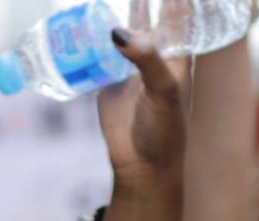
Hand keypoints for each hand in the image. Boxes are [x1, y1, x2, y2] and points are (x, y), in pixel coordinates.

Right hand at [98, 29, 191, 220]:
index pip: (178, 12)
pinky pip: (97, 50)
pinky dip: (89, 34)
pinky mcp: (107, 77)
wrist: (141, 166)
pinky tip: (80, 17)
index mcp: (178, 54)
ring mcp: (129, 65)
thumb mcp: (164, 92)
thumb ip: (147, 60)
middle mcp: (155, 55)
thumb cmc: (164, 130)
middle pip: (149, 13)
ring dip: (114, 8)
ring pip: (121, 28)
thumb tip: (118, 29)